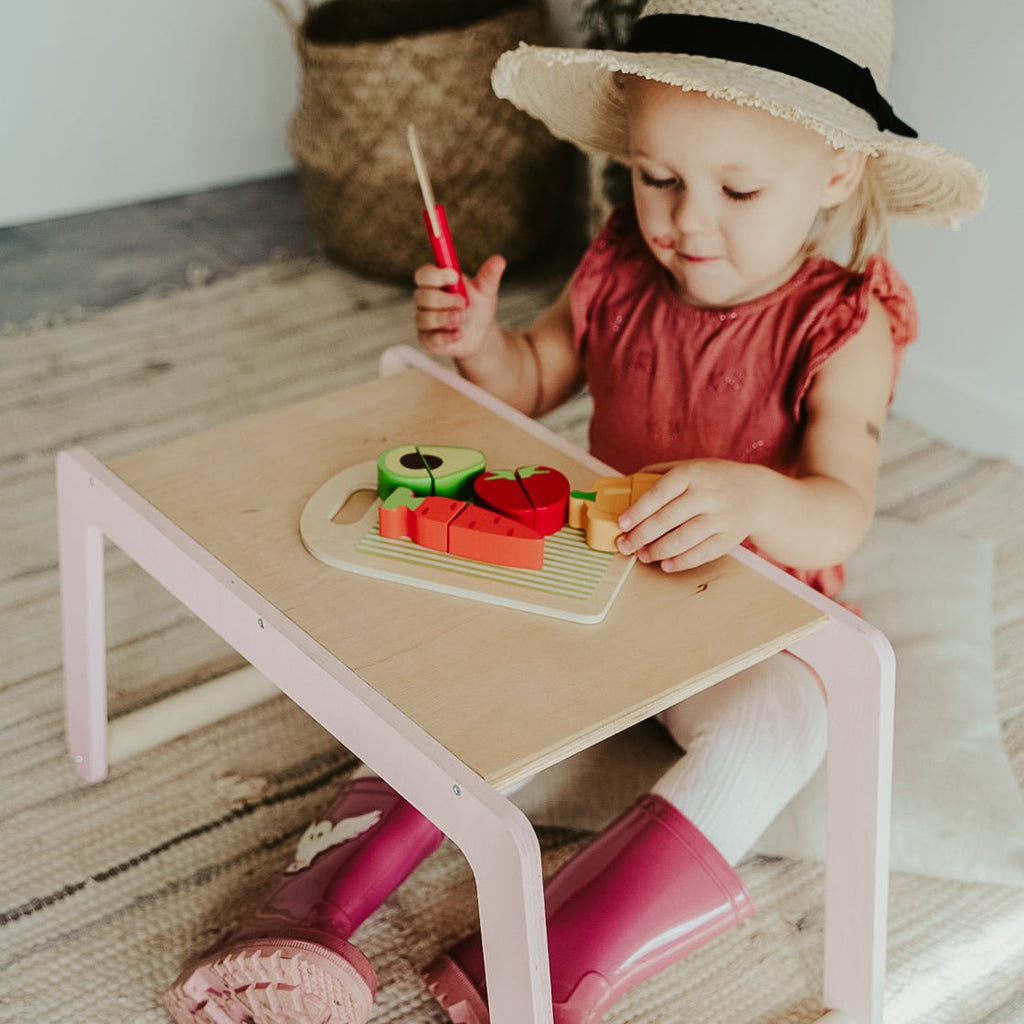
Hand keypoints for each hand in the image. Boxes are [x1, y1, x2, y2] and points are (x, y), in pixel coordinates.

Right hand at [413, 254, 505, 360]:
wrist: (480, 334)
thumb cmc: (478, 307)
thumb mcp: (486, 291)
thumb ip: (489, 276)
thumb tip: (499, 260)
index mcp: (436, 282)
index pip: (424, 274)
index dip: (436, 275)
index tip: (454, 277)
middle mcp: (425, 300)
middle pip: (422, 296)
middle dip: (444, 299)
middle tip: (463, 303)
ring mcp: (424, 320)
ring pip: (425, 318)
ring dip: (446, 318)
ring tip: (461, 319)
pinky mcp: (427, 340)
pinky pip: (431, 338)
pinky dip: (447, 336)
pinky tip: (458, 334)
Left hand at [615, 459, 763, 571]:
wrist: (757, 492)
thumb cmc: (713, 479)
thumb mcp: (690, 466)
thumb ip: (658, 473)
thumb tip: (626, 485)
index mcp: (692, 473)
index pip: (659, 492)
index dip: (638, 510)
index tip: (622, 524)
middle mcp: (707, 494)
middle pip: (668, 518)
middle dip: (642, 535)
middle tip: (625, 545)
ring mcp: (721, 516)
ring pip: (685, 538)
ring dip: (659, 550)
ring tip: (642, 555)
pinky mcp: (730, 537)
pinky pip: (703, 553)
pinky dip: (682, 561)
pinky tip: (666, 564)